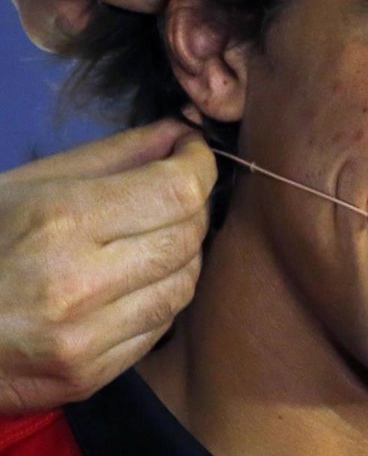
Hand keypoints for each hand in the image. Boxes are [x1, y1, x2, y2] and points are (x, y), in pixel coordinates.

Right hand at [0, 119, 214, 414]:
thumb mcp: (28, 185)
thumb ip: (114, 155)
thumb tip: (181, 131)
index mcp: (58, 221)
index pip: (178, 190)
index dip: (200, 164)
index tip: (193, 152)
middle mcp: (75, 284)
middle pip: (187, 236)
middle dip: (194, 206)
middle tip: (174, 193)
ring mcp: (82, 339)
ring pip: (184, 284)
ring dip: (182, 255)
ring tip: (152, 237)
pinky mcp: (87, 376)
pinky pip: (160, 326)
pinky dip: (159, 297)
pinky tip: (132, 282)